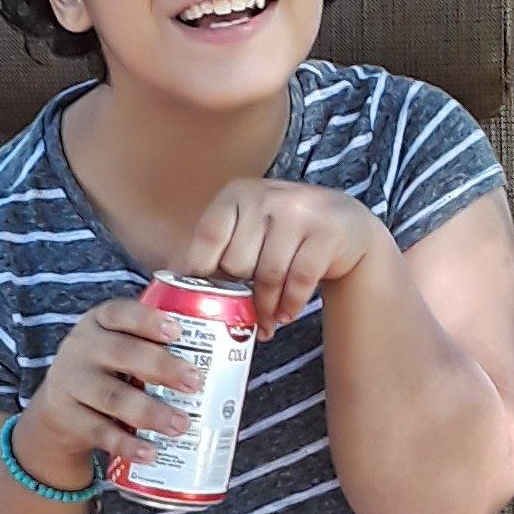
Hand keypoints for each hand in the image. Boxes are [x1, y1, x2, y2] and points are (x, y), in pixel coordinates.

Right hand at [12, 297, 202, 480]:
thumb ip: (156, 344)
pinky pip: (99, 431)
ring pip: (112, 396)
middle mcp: (81, 348)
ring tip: (181, 424)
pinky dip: (126, 444)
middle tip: (195, 382)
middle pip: (121, 353)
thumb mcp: (119, 346)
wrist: (58, 408)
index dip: (148, 320)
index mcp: (100, 322)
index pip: (120, 313)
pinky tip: (150, 452)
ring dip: (150, 411)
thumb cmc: (108, 369)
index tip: (178, 331)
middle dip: (161, 367)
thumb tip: (231, 347)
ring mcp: (71, 383)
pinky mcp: (67, 418)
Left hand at [187, 180, 387, 329]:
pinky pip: (298, 282)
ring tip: (266, 320)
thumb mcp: (248, 227)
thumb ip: (215, 248)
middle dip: (239, 293)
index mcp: (238, 193)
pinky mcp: (326, 234)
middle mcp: (267, 196)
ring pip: (268, 276)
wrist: (346, 224)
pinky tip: (287, 314)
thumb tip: (168, 279)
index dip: (200, 271)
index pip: (209, 235)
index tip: (200, 297)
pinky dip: (290, 305)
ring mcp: (300, 212)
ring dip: (266, 307)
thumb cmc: (284, 233)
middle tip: (245, 308)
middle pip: (237, 262)